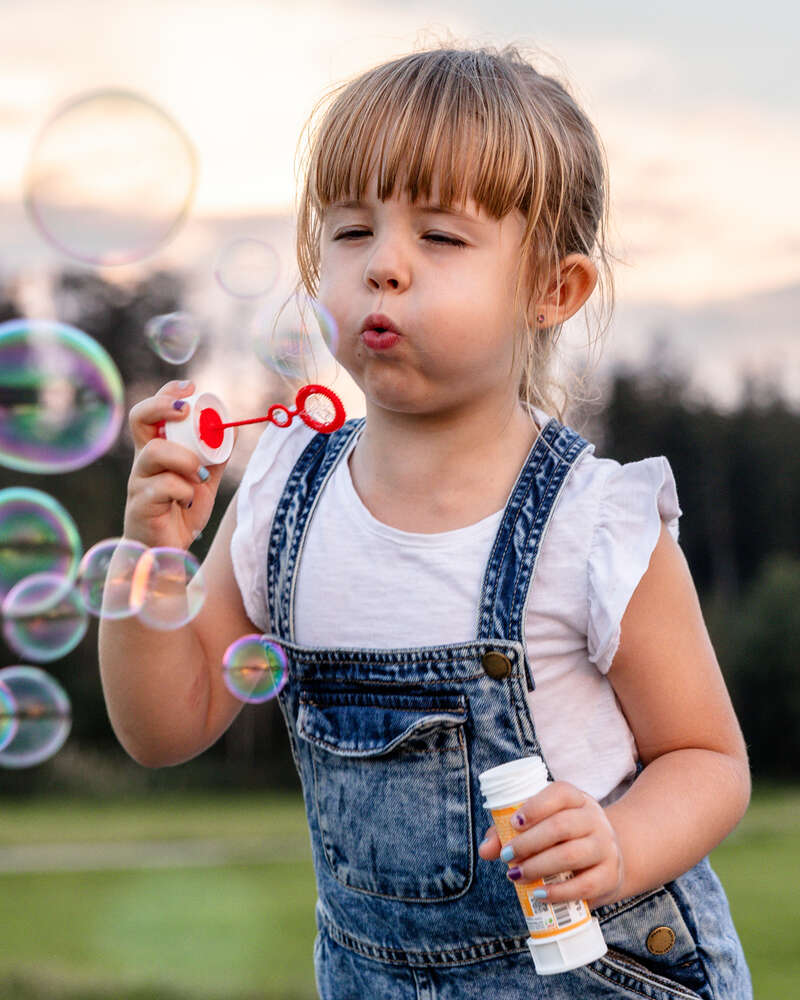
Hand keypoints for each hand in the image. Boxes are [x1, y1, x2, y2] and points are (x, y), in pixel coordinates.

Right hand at [124, 380, 230, 549]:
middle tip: (186, 412)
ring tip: (200, 475)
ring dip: (185, 458)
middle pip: (139, 419)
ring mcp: (138, 482)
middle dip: (163, 406)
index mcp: (157, 450)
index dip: (167, 393)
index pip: (152, 412)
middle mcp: (143, 461)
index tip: (191, 387)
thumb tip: (233, 428)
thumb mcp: (204, 480)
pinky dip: (184, 490)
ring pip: (155, 452)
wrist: (166, 553)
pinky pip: (163, 486)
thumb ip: (215, 456)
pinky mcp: (139, 505)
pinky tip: (189, 501)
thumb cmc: (181, 513)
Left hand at [478, 780, 624, 908]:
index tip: (514, 823)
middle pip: (561, 826)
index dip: (536, 806)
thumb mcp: (542, 827)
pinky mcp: (610, 876)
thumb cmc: (563, 839)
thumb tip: (485, 850)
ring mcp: (606, 847)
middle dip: (528, 842)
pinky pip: (585, 885)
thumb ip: (509, 833)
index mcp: (577, 799)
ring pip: (571, 854)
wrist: (607, 860)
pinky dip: (558, 892)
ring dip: (538, 866)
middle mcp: (595, 819)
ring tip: (516, 875)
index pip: (560, 793)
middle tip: (507, 856)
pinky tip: (539, 894)